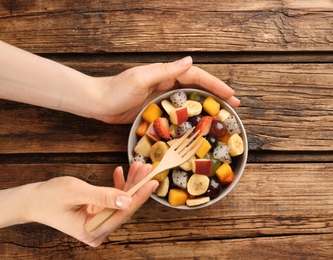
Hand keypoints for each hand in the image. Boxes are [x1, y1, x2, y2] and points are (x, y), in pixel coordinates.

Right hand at [27, 162, 157, 246]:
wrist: (33, 200)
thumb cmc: (50, 197)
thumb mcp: (77, 192)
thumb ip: (102, 196)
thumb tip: (127, 200)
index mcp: (92, 231)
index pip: (123, 213)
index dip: (139, 196)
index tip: (152, 182)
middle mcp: (98, 231)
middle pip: (124, 207)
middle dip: (136, 186)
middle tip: (147, 169)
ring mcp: (98, 224)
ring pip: (121, 202)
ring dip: (129, 184)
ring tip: (137, 166)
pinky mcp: (97, 215)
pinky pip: (112, 200)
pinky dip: (117, 186)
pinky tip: (119, 172)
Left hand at [93, 56, 240, 122]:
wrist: (98, 103)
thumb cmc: (117, 90)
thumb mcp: (141, 78)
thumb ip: (165, 71)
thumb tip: (189, 61)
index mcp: (165, 74)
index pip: (196, 77)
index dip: (215, 85)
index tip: (231, 94)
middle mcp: (166, 84)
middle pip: (197, 88)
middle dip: (216, 95)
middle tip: (234, 106)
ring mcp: (162, 97)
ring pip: (190, 101)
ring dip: (206, 107)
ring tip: (221, 117)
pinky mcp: (156, 109)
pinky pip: (178, 112)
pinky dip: (190, 117)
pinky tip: (196, 126)